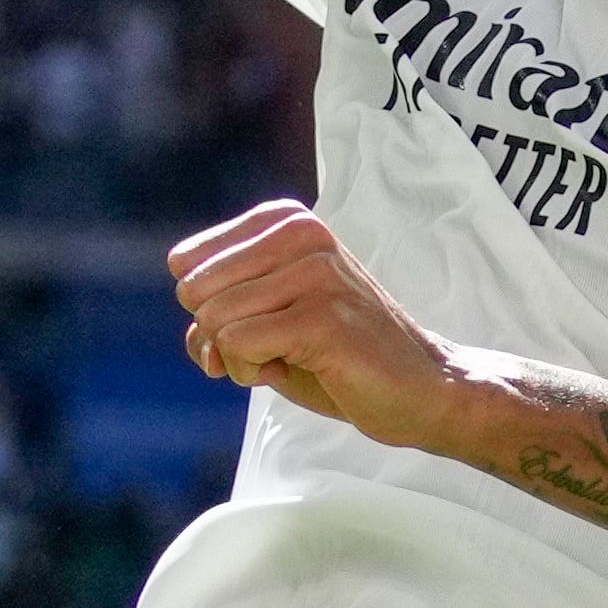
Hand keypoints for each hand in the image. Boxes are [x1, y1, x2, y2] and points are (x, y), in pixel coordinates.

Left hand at [171, 200, 465, 449]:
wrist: (420, 386)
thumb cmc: (339, 354)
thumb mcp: (271, 317)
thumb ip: (220, 312)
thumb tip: (201, 341)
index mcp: (288, 221)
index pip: (186, 261)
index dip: (207, 306)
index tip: (254, 322)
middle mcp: (301, 235)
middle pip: (193, 290)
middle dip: (218, 334)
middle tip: (271, 346)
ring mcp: (315, 274)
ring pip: (212, 320)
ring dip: (238, 358)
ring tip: (290, 357)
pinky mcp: (321, 318)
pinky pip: (235, 345)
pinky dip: (250, 372)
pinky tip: (293, 368)